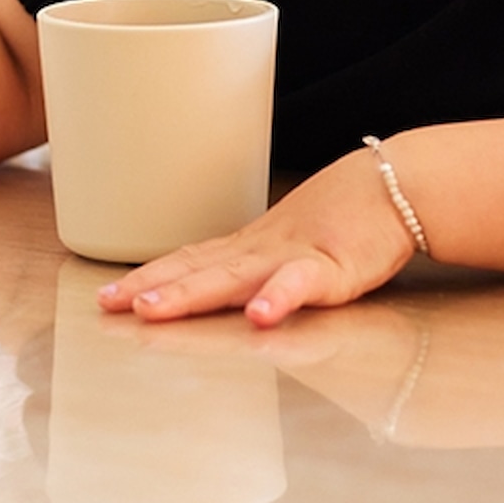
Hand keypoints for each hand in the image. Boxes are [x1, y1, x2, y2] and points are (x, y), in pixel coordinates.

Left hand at [100, 149, 419, 327]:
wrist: (397, 185)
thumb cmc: (346, 215)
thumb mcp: (288, 241)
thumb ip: (254, 265)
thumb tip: (216, 281)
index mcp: (250, 246)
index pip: (188, 260)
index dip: (146, 277)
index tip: (106, 296)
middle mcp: (261, 249)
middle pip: (197, 269)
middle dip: (150, 287)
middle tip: (108, 304)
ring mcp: (293, 255)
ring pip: (234, 277)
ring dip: (191, 293)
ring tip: (154, 309)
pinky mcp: (334, 267)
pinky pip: (302, 283)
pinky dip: (280, 298)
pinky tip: (260, 317)